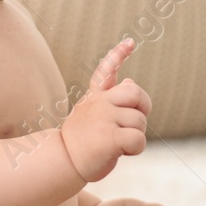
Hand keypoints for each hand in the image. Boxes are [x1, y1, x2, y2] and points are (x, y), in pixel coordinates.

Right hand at [60, 38, 150, 181]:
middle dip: (143, 108)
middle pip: (136, 94)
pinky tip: (121, 153)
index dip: (119, 55)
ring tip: (116, 145)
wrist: (62, 163)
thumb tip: (130, 80)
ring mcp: (103, 117)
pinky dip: (135, 149)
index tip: (130, 42)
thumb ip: (110, 100)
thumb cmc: (81, 144)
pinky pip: (138, 139)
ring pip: (139, 121)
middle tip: (132, 124)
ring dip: (135, 136)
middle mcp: (99, 103)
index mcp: (94, 98)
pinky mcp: (109, 136)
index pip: (106, 70)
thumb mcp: (92, 117)